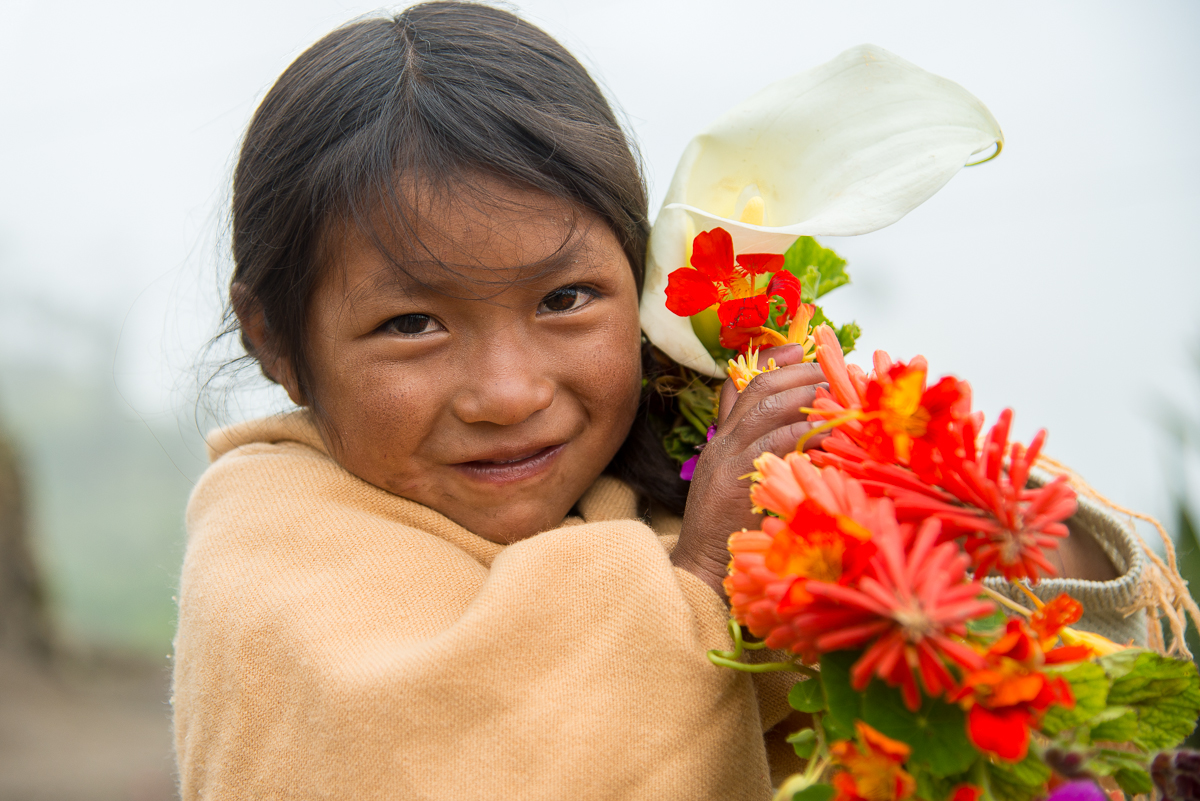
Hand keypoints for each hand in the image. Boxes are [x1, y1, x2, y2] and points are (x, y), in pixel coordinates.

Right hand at [671, 344, 827, 599]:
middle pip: (757, 388)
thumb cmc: (727, 532)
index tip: (800, 349)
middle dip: (796, 372)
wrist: (701, 567)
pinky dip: (801, 430)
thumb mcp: (739, 485)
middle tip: (826, 368)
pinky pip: (774, 441)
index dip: (771, 361)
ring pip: (765, 407)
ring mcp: (728, 458)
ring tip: (830, 392)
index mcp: (722, 441)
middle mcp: (723, 443)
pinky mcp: (739, 478)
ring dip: (802, 393)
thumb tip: (797, 435)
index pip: (740, 385)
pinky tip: (824, 429)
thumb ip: (761, 458)